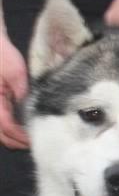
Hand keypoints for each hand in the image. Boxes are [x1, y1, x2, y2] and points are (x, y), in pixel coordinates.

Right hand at [0, 33, 29, 148]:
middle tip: (37, 141)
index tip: (37, 139)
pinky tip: (23, 128)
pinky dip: (10, 131)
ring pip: (1, 134)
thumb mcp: (15, 72)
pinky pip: (0, 126)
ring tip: (31, 136)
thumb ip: (23, 95)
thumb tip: (33, 115)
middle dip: (20, 142)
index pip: (7, 127)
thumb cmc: (1, 54)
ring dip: (15, 138)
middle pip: (3, 136)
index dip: (23, 137)